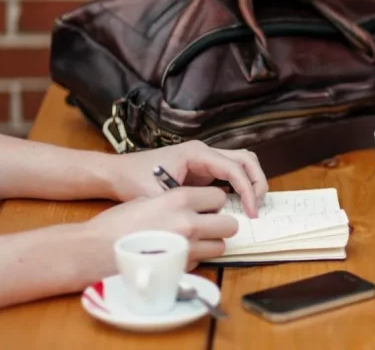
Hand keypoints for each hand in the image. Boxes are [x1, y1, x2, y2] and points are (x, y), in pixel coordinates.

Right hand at [82, 187, 237, 277]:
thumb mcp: (147, 199)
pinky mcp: (181, 268)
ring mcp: (187, 248)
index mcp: (179, 199)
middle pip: (230, 224)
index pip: (219, 197)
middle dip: (221, 224)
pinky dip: (195, 258)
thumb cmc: (116, 223)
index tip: (207, 206)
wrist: (94, 250)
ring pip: (221, 246)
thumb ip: (175, 201)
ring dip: (211, 243)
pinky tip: (177, 254)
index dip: (214, 202)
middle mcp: (188, 222)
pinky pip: (202, 261)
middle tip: (208, 225)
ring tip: (194, 241)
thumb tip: (195, 205)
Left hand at [105, 140, 267, 217]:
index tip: (250, 212)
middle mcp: (205, 152)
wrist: (117, 172)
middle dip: (257, 182)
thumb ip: (182, 207)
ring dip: (252, 183)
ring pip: (242, 164)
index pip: (234, 168)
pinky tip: (238, 206)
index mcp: (196, 153)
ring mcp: (205, 160)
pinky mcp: (204, 170)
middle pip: (246, 159)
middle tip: (257, 208)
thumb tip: (206, 222)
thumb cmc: (134, 179)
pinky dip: (241, 187)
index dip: (247, 191)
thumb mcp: (157, 196)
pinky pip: (231, 174)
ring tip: (252, 207)